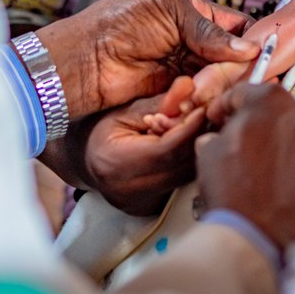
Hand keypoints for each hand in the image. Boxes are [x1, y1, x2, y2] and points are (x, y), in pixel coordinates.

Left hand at [36, 0, 257, 119]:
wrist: (84, 59)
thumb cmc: (119, 23)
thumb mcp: (169, 12)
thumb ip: (209, 30)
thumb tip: (249, 48)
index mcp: (199, 16)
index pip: (241, 29)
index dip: (253, 41)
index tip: (260, 55)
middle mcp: (198, 45)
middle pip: (235, 61)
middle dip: (232, 70)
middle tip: (219, 77)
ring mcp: (188, 73)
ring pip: (221, 83)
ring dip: (215, 87)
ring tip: (197, 89)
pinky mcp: (178, 97)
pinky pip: (202, 101)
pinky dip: (202, 102)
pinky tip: (193, 101)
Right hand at [40, 90, 207, 215]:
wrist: (83, 160)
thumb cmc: (98, 129)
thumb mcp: (124, 110)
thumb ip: (159, 101)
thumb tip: (189, 85)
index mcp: (116, 165)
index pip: (167, 150)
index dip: (191, 127)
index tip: (205, 107)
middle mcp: (129, 191)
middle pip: (182, 166)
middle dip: (201, 137)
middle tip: (211, 115)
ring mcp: (141, 204)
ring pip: (187, 176)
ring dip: (200, 149)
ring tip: (202, 127)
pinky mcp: (151, 208)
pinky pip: (181, 183)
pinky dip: (191, 161)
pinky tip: (192, 143)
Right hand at [197, 84, 294, 248]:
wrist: (257, 231)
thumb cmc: (232, 190)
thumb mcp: (209, 150)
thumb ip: (219, 133)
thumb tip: (221, 137)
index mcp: (269, 100)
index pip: (245, 92)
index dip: (227, 105)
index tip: (220, 116)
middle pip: (275, 108)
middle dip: (257, 119)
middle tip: (242, 137)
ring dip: (279, 137)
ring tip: (263, 159)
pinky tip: (280, 174)